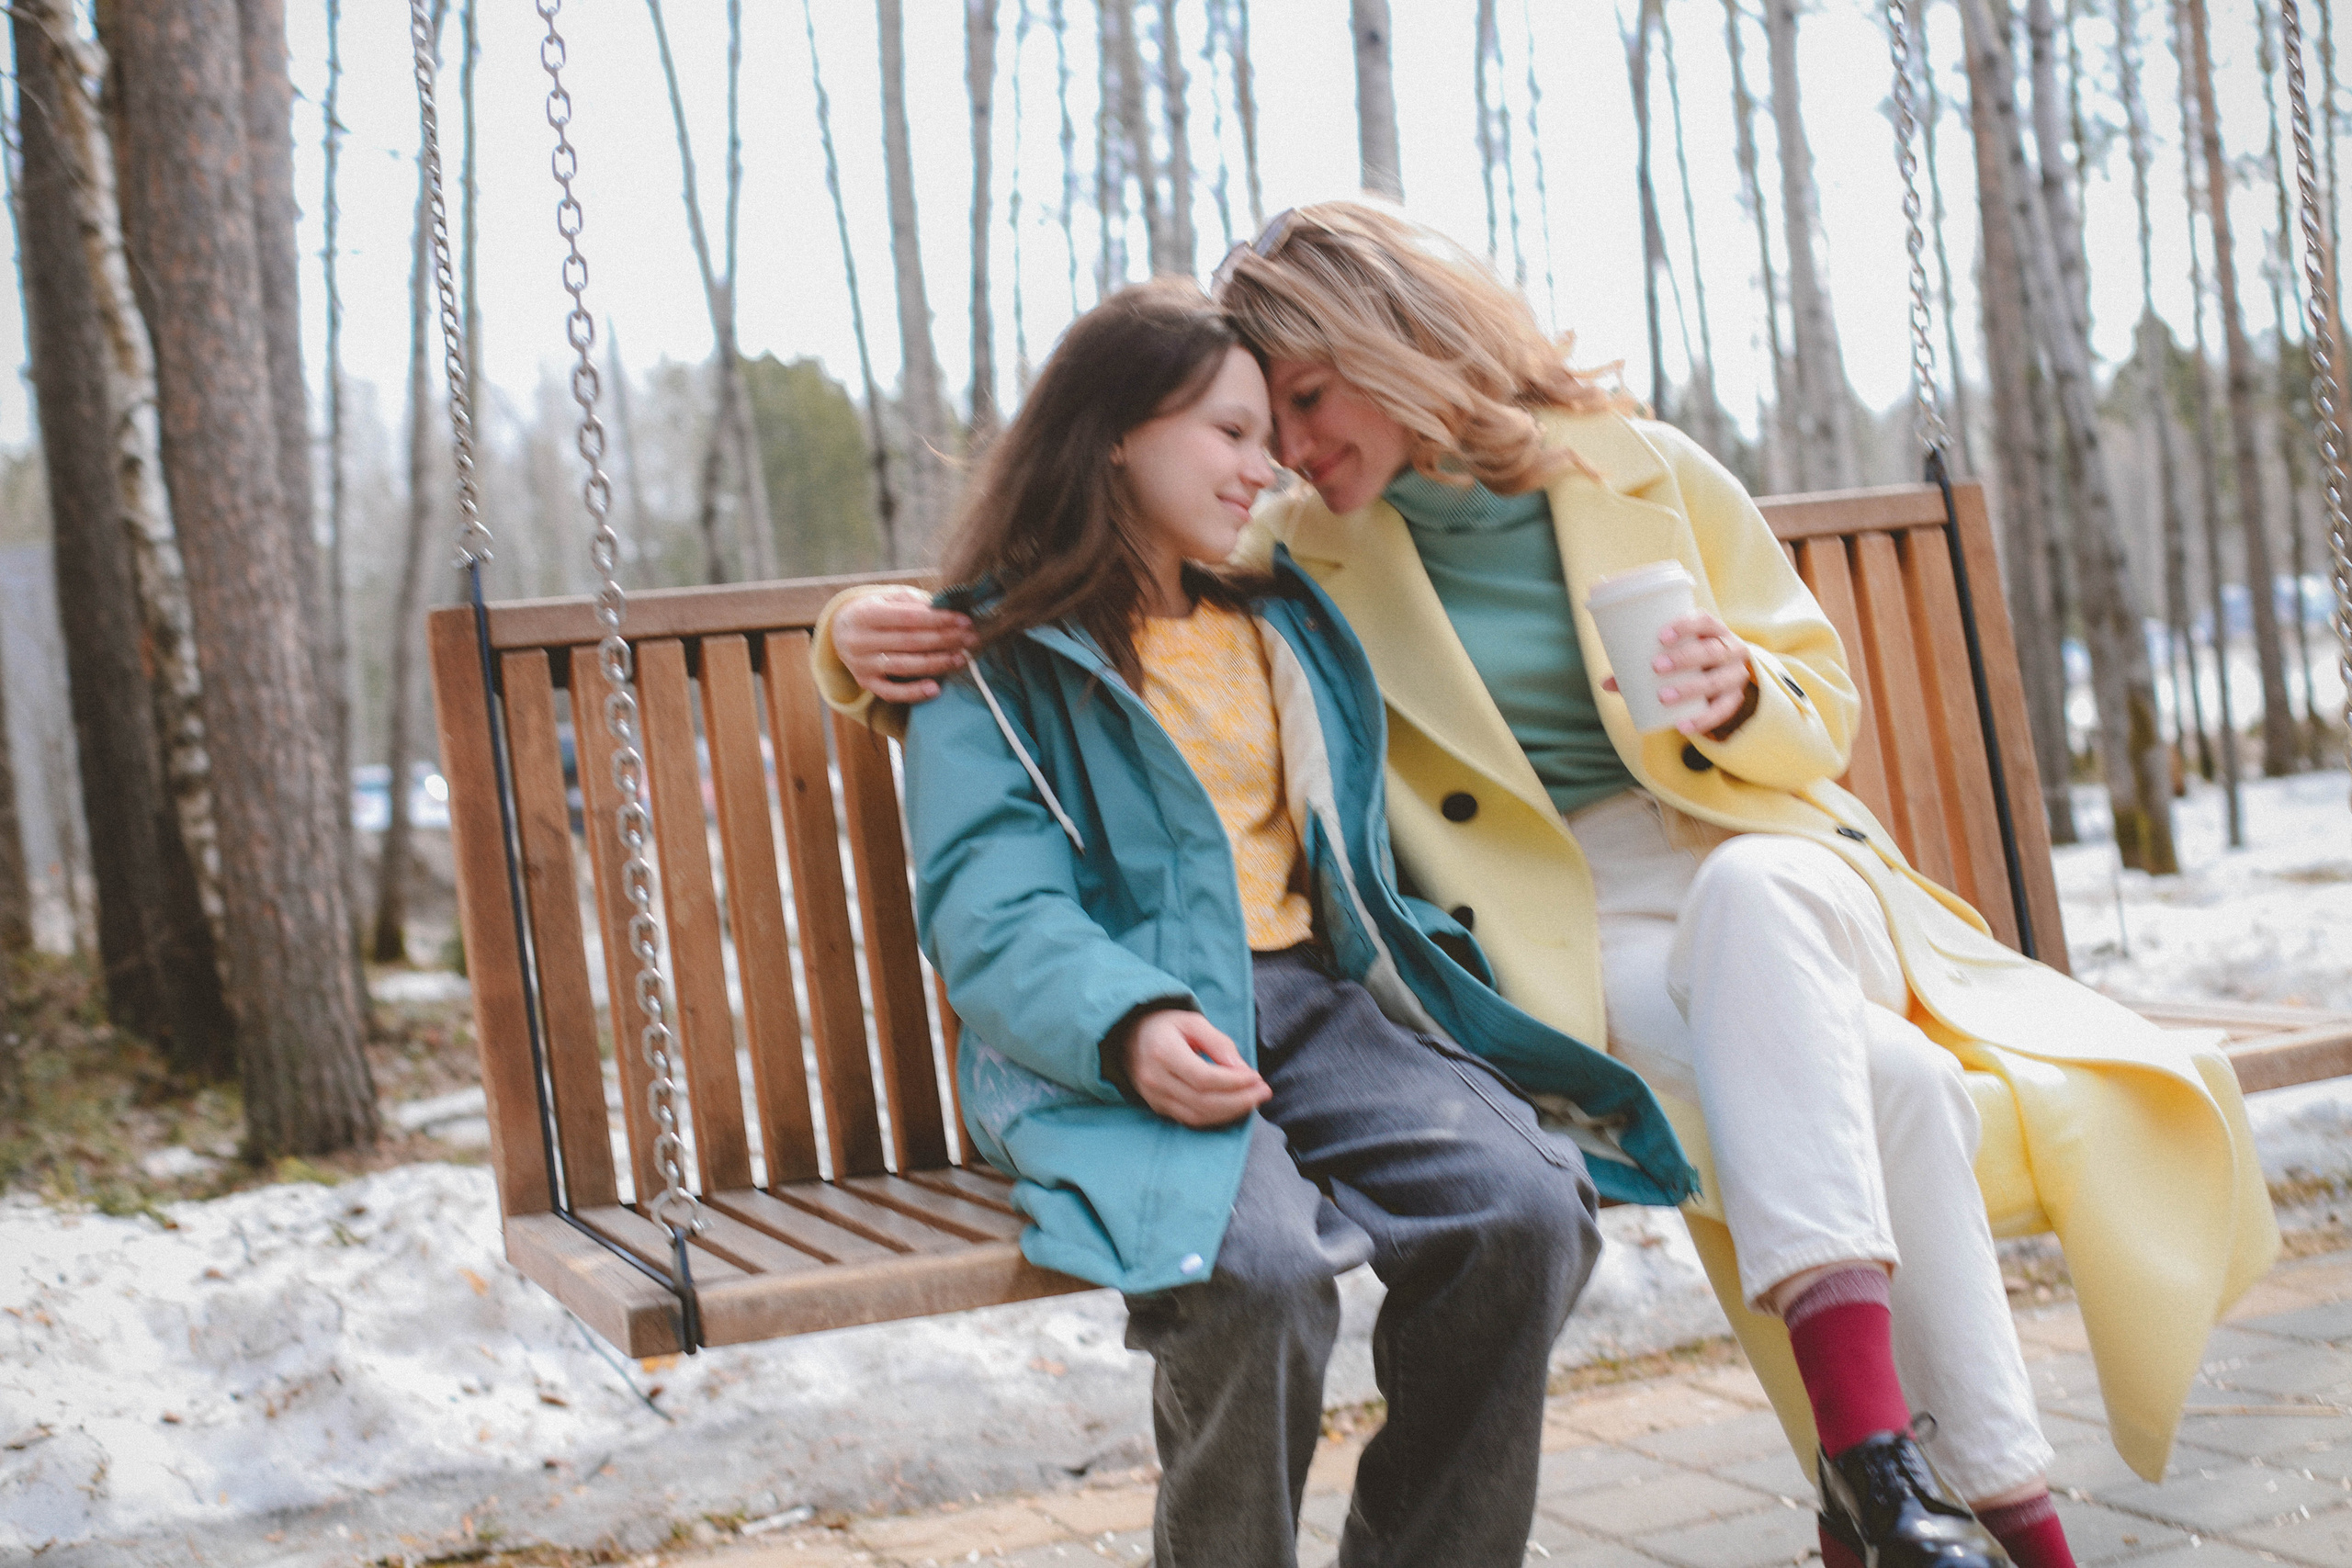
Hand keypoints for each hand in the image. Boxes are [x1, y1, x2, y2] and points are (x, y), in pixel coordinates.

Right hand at [836, 586, 977, 701]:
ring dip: (937, 663)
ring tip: (962, 658)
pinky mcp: (865, 683)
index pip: (909, 617)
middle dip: (945, 639)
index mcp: (865, 613)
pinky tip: (935, 688)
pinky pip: (891, 692)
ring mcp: (861, 664)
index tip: (965, 621)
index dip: (939, 619)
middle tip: (971, 638)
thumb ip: (913, 601)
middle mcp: (860, 640)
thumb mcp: (886, 598)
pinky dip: (913, 692)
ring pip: (904, 666)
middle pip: (910, 642)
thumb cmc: (873, 610)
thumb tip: (947, 608)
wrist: (839, 630)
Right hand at [1120, 1010, 1269, 1127]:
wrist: (1127, 1037)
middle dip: (1239, 1101)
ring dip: (1231, 1112)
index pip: (1203, 1078)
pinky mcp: (1158, 1108)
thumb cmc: (1165, 1026)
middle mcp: (1155, 1079)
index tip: (1256, 1077)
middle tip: (1264, 1092)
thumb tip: (1242, 1069)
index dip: (1234, 1082)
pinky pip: (1190, 1120)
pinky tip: (1234, 1107)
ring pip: (1198, 1116)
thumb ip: (1218, 1042)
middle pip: (1203, 1102)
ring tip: (1254, 1100)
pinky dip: (1216, 1117)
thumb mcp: (1192, 1021)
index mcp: (1162, 1052)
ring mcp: (1154, 1097)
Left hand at [1600, 611, 1753, 735]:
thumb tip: (1605, 683)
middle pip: (1712, 650)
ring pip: (1717, 681)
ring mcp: (1735, 675)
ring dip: (1689, 689)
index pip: (1705, 620)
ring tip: (1663, 696)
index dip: (1686, 625)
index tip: (1660, 636)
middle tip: (1656, 666)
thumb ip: (1642, 666)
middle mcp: (1731, 649)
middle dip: (1684, 658)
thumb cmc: (1691, 660)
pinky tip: (1683, 726)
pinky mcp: (1736, 699)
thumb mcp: (1674, 655)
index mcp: (1714, 631)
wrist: (1727, 676)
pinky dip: (1703, 719)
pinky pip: (1722, 710)